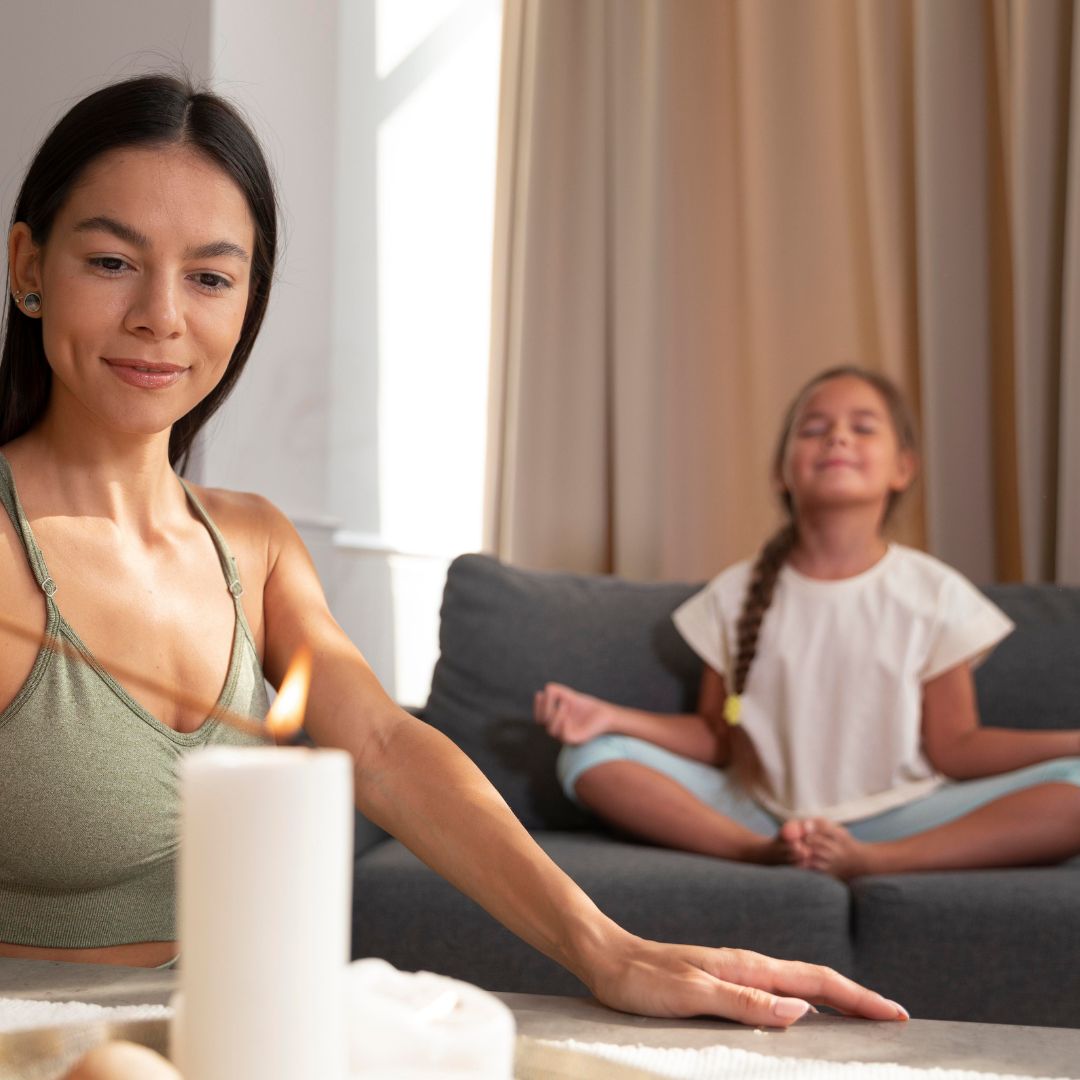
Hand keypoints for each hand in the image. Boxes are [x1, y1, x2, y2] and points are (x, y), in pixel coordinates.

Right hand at [534, 683, 613, 744]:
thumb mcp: (566, 694)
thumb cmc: (584, 705)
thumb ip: (553, 691)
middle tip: (558, 699)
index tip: (541, 694)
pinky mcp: (576, 741)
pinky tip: (566, 716)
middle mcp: (559, 731)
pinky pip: (564, 736)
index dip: (537, 706)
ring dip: (556, 714)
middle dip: (546, 709)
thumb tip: (543, 692)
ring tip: (566, 703)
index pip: (539, 718)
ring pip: (551, 730)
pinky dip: (562, 725)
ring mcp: (566, 736)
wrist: (603, 714)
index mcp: (555, 722)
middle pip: (542, 722)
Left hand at [582, 932, 907, 1026]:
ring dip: (835, 999)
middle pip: (816, 980)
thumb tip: (800, 1009)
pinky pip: (777, 991)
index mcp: (746, 966)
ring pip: (798, 985)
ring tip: (863, 1017)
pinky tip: (804, 1014)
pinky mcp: (723, 982)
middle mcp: (747, 965)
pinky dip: (804, 1001)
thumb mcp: (690, 993)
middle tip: (895, 1018)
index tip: (896, 1014)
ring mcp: (736, 972)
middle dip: (858, 998)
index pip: (816, 981)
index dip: (858, 997)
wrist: (606, 958)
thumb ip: (743, 1001)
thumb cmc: (642, 979)